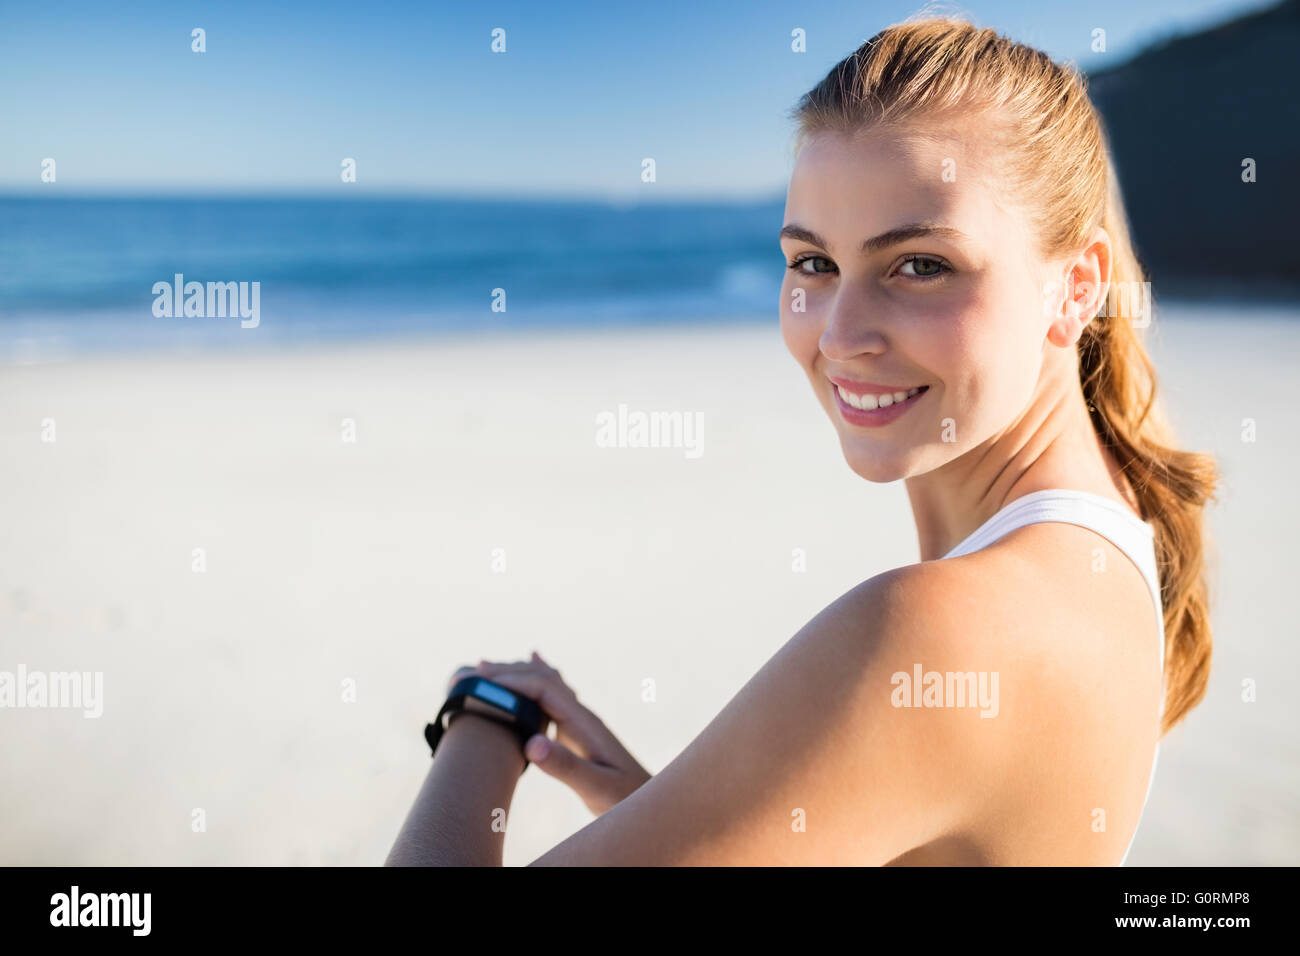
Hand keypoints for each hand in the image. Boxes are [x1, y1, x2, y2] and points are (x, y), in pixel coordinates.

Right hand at [467, 652, 651, 815]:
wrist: (649, 802)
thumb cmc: (626, 798)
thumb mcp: (596, 787)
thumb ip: (567, 767)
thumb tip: (531, 743)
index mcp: (585, 723)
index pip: (545, 688)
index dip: (513, 682)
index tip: (482, 684)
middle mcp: (582, 716)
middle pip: (543, 679)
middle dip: (509, 672)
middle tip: (472, 672)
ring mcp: (579, 721)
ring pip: (546, 684)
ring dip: (517, 673)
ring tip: (484, 670)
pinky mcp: (577, 731)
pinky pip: (553, 695)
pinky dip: (535, 678)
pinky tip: (534, 660)